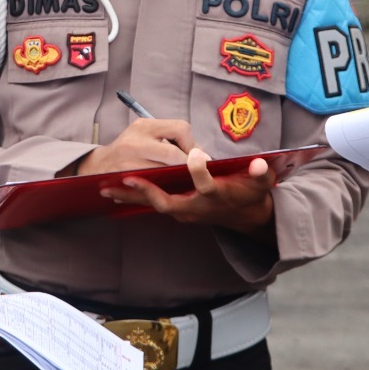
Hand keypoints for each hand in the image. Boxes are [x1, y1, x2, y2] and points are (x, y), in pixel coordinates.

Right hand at [72, 118, 190, 175]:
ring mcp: (129, 159)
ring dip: (176, 177)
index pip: (180, 129)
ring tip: (181, 179)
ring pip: (164, 171)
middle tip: (193, 172)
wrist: (99, 165)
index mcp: (145, 125)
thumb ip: (168, 139)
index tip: (196, 157)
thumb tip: (199, 153)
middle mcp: (136, 140)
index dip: (193, 145)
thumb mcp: (144, 134)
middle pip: (173, 153)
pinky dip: (163, 186)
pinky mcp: (124, 177)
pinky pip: (151, 183)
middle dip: (187, 165)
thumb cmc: (128, 150)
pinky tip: (166, 187)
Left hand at [100, 147, 275, 236]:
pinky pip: (152, 205)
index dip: (200, 171)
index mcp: (218, 196)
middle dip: (148, 192)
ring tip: (106, 189)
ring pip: (154, 205)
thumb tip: (262, 163)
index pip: (207, 186)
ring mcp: (185, 211)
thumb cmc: (251, 194)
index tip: (192, 153)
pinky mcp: (177, 209)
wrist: (245, 216)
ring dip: (132, 198)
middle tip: (127, 178)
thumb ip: (261, 173)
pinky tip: (114, 191)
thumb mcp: (261, 183)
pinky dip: (134, 199)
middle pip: (168, 203)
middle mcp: (197, 207)